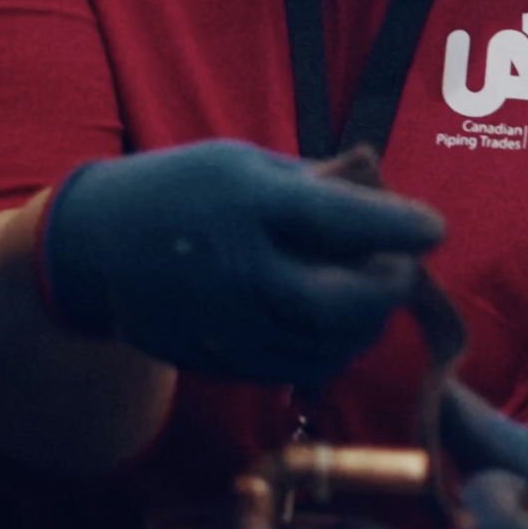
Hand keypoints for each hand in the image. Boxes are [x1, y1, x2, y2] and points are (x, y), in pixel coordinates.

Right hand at [39, 139, 442, 385]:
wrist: (92, 249)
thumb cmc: (180, 190)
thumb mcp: (244, 161)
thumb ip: (314, 181)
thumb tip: (382, 193)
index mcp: (247, 203)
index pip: (339, 218)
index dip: (398, 225)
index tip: (435, 229)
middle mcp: (237, 267)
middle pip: (336, 301)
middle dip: (387, 290)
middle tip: (405, 270)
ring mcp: (224, 322)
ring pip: (320, 345)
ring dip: (365, 326)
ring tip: (375, 297)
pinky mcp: (215, 358)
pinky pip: (292, 368)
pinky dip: (330, 351)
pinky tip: (340, 326)